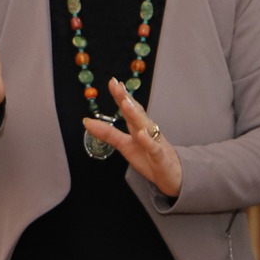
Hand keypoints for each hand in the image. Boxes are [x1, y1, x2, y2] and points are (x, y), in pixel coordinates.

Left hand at [83, 78, 183, 197]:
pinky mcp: (161, 158)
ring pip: (146, 127)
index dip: (121, 96)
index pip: (129, 109)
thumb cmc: (149, 159)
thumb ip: (107, 134)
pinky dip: (148, 141)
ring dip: (136, 115)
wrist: (172, 176)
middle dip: (127, 99)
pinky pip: (154, 148)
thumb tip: (86, 121)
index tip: (113, 82)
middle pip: (136, 113)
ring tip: (125, 103)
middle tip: (117, 86)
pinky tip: (141, 134)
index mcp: (139, 128)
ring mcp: (155, 143)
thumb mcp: (125, 146)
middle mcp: (148, 132)